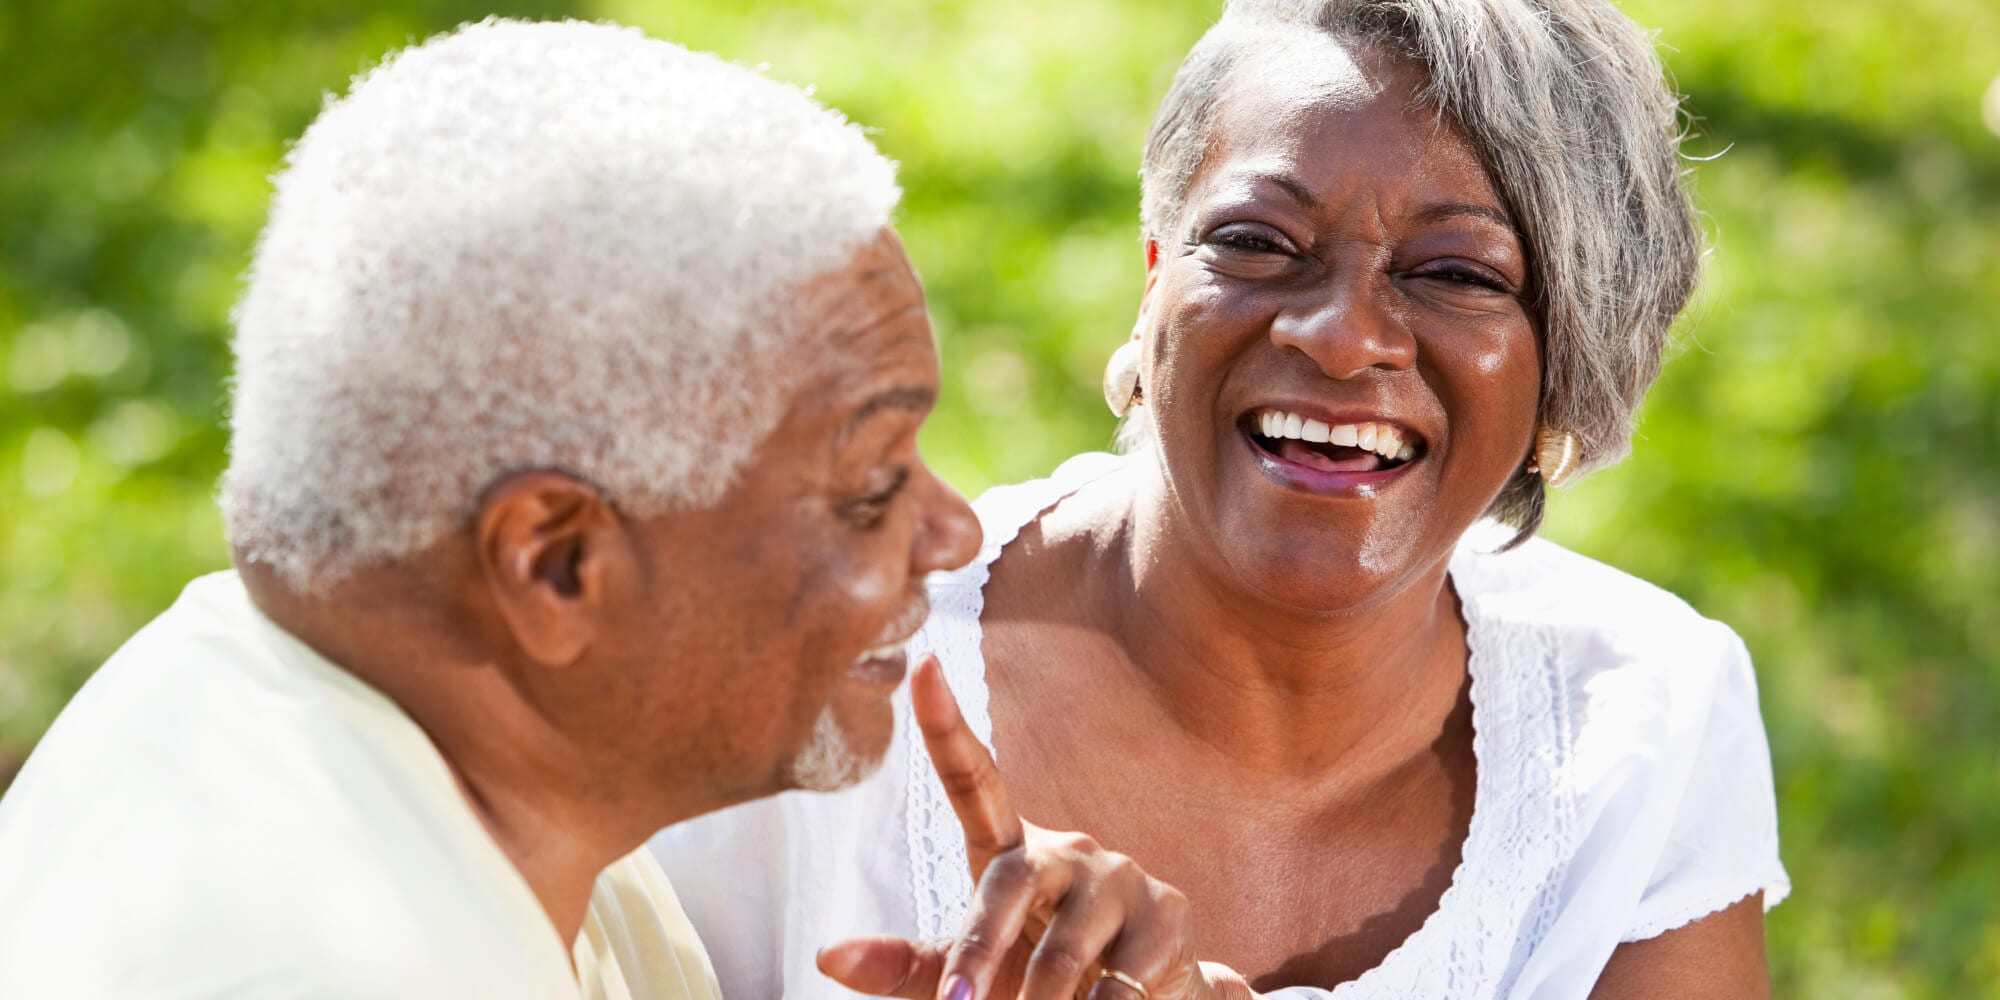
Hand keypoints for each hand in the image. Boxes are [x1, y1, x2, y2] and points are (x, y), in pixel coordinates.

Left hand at [817, 655, 1252, 999]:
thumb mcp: (976, 971)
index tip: (922, 664)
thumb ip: (907, 964)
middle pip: (1008, 886)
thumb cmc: (1039, 978)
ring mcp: (1121, 879)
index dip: (946, 723)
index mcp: (1011, 852)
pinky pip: (1121, 985)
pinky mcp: (1167, 918)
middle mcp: (1066, 850)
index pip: (974, 777)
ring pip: (1064, 953)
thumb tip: (823, 956)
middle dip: (979, 950)